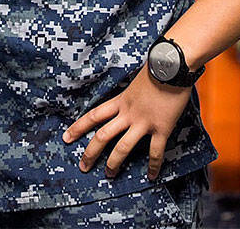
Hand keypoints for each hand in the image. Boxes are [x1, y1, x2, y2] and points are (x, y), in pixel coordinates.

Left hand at [62, 63, 190, 180]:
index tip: (66, 138)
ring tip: (109, 175)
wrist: (173, 65)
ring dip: (114, 163)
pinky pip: (155, 151)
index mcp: (121, 100)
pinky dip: (153, 165)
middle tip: (83, 166)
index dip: (78, 127)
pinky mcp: (161, 127)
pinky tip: (151, 175)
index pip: (94, 115)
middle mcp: (128, 112)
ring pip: (123, 147)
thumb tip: (132, 93)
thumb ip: (131, 91)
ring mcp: (144, 121)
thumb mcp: (137, 79)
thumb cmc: (157, 66)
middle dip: (91, 153)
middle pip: (103, 135)